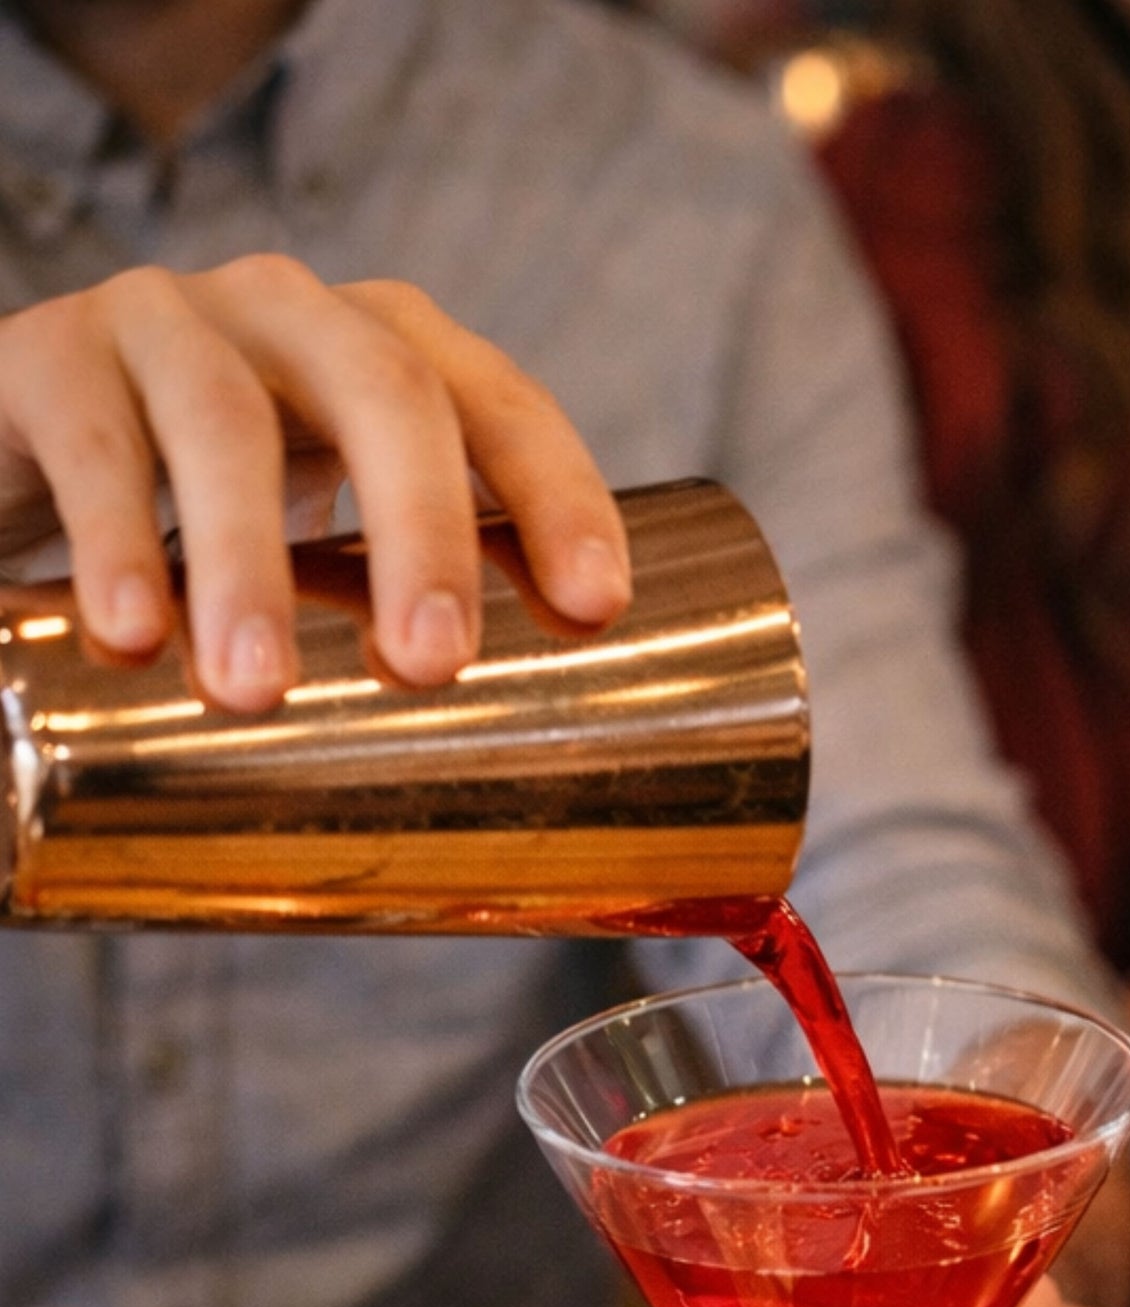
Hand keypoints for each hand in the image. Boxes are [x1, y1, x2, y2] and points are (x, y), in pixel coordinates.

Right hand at [0, 257, 630, 709]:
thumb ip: (412, 585)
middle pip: (386, 392)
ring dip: (247, 564)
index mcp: (383, 351)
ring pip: (225, 421)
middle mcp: (290, 315)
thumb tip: (528, 672)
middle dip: (423, 530)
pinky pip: (94, 443)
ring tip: (256, 691)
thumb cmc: (204, 505)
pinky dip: (115, 544)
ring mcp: (167, 322)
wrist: (28, 448)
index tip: (594, 606)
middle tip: (431, 665)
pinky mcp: (51, 359)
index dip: (556, 494)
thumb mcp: (325, 533)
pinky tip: (132, 638)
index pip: (497, 406)